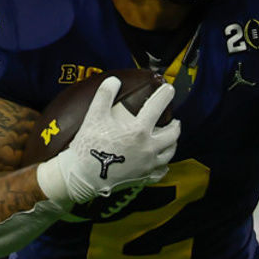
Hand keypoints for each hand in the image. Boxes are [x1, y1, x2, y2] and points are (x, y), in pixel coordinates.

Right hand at [36, 77, 180, 205]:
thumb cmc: (89, 146)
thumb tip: (113, 80)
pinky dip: (164, 165)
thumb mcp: (94, 116)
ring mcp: (147, 164)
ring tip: (170, 138)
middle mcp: (148, 148)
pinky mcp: (143, 177)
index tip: (169, 89)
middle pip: (173, 134)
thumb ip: (104, 95)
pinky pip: (161, 172)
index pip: (157, 106)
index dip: (165, 94)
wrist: (83, 176)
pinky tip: (162, 163)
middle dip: (175, 125)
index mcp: (138, 130)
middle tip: (174, 120)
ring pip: (170, 153)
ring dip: (173, 143)